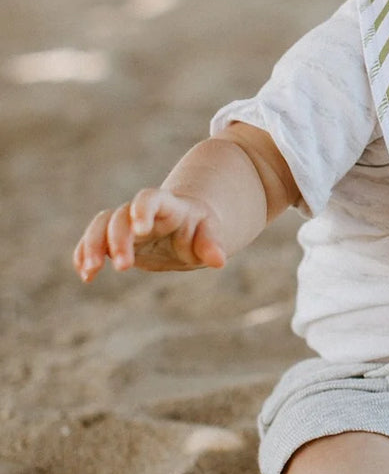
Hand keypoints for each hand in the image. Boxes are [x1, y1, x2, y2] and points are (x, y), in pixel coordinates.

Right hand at [74, 188, 226, 281]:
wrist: (186, 226)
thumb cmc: (200, 229)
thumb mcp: (209, 234)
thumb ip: (211, 244)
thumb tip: (219, 260)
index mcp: (167, 205)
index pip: (149, 199)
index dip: (142, 209)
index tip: (141, 229)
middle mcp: (140, 212)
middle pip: (120, 216)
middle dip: (118, 240)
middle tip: (124, 267)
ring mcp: (125, 225)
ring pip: (100, 226)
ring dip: (91, 246)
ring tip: (90, 272)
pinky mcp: (114, 240)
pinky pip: (92, 241)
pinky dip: (84, 254)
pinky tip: (85, 275)